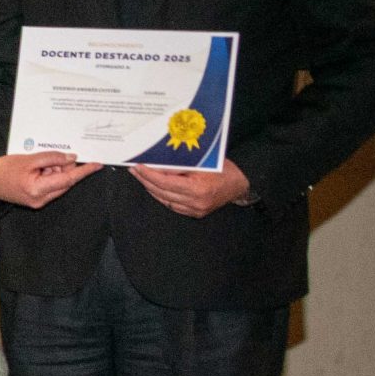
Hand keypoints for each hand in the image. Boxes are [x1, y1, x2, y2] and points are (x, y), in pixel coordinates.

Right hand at [0, 151, 102, 209]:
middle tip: (55, 157)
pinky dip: (49, 176)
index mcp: (38, 190)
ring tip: (39, 163)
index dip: (84, 171)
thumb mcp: (28, 159)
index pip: (68, 180)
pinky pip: (51, 187)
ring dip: (55, 172)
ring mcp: (38, 202)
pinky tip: (39, 169)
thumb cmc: (2, 169)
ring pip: (58, 185)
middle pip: (65, 183)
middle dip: (65, 169)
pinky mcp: (35, 201)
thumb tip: (71, 159)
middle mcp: (40, 200)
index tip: (97, 165)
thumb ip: (52, 158)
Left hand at [135, 158, 250, 218]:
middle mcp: (195, 202)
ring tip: (141, 177)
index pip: (165, 182)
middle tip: (135, 170)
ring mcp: (194, 210)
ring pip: (164, 199)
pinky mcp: (194, 213)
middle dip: (145, 180)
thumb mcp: (202, 162)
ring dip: (151, 187)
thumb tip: (156, 164)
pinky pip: (171, 205)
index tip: (138, 166)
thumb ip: (179, 165)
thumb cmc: (224, 170)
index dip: (149, 174)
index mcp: (197, 188)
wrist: (239, 185)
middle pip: (161, 191)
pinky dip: (161, 195)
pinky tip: (154, 187)